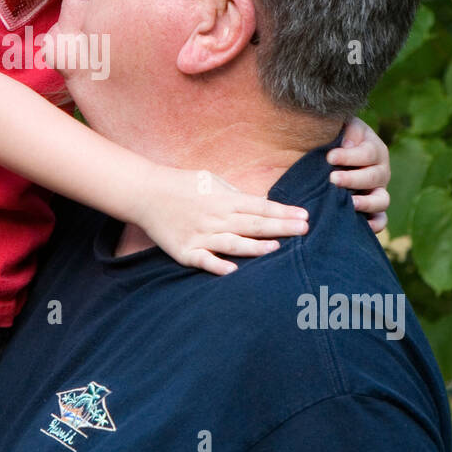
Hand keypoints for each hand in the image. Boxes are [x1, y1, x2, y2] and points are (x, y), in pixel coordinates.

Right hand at [144, 166, 309, 275]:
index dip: (283, 211)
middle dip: (281, 227)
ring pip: (233, 242)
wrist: (146, 193)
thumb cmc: (181, 185)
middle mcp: (215, 217)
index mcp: (224, 199)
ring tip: (277, 248)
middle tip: (305, 230)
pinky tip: (233, 271)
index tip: (304, 216)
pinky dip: (217, 265)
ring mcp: (200, 235)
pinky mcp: (185, 250)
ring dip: (256, 247)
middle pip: (253, 224)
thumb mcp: (211, 180)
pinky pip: (203, 260)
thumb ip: (235, 194)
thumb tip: (261, 202)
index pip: (260, 206)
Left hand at [326, 117, 390, 233]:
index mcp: (374, 149)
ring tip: (349, 202)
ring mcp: (378, 192)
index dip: (349, 156)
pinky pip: (381, 220)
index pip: (367, 153)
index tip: (329, 157)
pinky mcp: (373, 210)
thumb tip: (347, 144)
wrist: (328, 155)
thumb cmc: (332, 138)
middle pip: (374, 177)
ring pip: (382, 200)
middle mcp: (380, 171)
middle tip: (332, 179)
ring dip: (366, 203)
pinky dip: (374, 225)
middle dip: (353, 179)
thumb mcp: (340, 127)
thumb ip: (345, 130)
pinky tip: (361, 225)